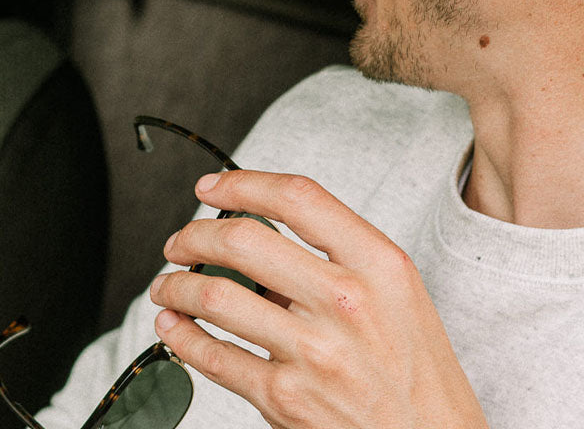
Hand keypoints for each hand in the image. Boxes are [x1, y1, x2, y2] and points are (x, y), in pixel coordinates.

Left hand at [149, 169, 488, 428]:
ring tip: (168, 284)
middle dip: (196, 235)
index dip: (243, 184)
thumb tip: (265, 234)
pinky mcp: (286, 399)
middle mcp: (345, 300)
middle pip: (245, 242)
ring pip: (218, 298)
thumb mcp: (397, 289)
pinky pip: (215, 358)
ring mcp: (313, 351)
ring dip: (177, 286)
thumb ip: (341, 256)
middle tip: (181, 241)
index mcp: (377, 261)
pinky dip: (181, 338)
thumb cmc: (415, 363)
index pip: (298, 198)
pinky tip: (174, 328)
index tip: (214, 187)